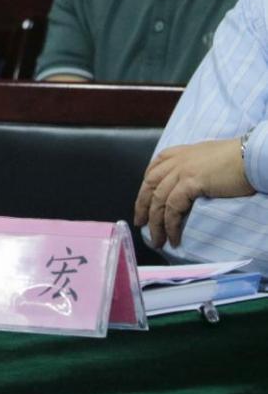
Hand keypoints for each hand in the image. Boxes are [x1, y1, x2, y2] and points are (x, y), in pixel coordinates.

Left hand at [133, 139, 253, 248]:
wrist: (252, 156)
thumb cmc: (237, 158)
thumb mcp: (207, 157)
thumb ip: (193, 166)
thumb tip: (190, 182)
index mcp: (179, 153)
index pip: (152, 171)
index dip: (145, 189)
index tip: (143, 204)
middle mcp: (176, 161)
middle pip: (150, 187)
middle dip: (142, 207)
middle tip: (141, 224)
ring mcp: (181, 171)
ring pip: (158, 201)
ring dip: (155, 223)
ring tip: (157, 240)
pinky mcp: (190, 184)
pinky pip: (173, 209)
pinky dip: (171, 225)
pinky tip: (173, 237)